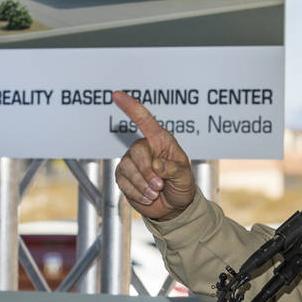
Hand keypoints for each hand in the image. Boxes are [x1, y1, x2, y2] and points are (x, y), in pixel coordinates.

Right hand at [112, 91, 195, 220]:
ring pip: (127, 169)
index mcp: (160, 140)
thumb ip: (173, 169)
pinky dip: (137, 193)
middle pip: (136, 152)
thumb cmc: (181, 185)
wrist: (173, 207)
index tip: (116, 94)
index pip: (144, 120)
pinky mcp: (123, 177)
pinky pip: (123, 182)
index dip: (131, 107)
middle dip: (146, 172)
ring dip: (142, 185)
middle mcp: (144, 148)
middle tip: (159, 186)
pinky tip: (147, 196)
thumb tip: (156, 165)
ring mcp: (131, 162)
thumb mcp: (185, 177)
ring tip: (155, 193)